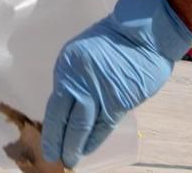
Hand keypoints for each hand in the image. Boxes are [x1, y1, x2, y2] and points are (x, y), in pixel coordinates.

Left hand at [41, 0, 191, 167]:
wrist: (143, 33)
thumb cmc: (114, 38)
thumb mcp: (83, 53)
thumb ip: (75, 77)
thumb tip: (68, 103)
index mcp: (66, 65)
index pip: (54, 105)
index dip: (51, 127)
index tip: (48, 143)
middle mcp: (77, 79)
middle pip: (65, 119)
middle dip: (59, 142)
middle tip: (55, 158)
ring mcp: (98, 92)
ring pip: (82, 127)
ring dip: (75, 146)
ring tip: (70, 160)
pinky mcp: (118, 101)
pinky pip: (103, 126)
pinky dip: (94, 140)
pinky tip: (87, 149)